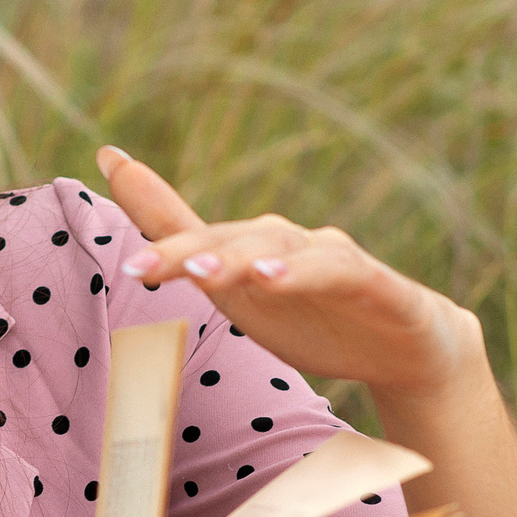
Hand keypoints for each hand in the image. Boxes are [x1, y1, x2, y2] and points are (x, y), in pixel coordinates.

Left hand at [95, 146, 483, 400]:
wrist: (408, 349)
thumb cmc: (315, 316)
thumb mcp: (239, 296)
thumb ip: (182, 242)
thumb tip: (113, 168)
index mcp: (253, 250)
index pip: (196, 234)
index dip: (151, 211)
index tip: (108, 167)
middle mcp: (290, 243)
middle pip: (231, 239)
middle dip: (183, 249)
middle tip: (138, 266)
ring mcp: (333, 259)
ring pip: (281, 250)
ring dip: (240, 258)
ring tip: (201, 272)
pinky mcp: (376, 284)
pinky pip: (337, 272)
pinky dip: (305, 273)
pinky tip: (274, 280)